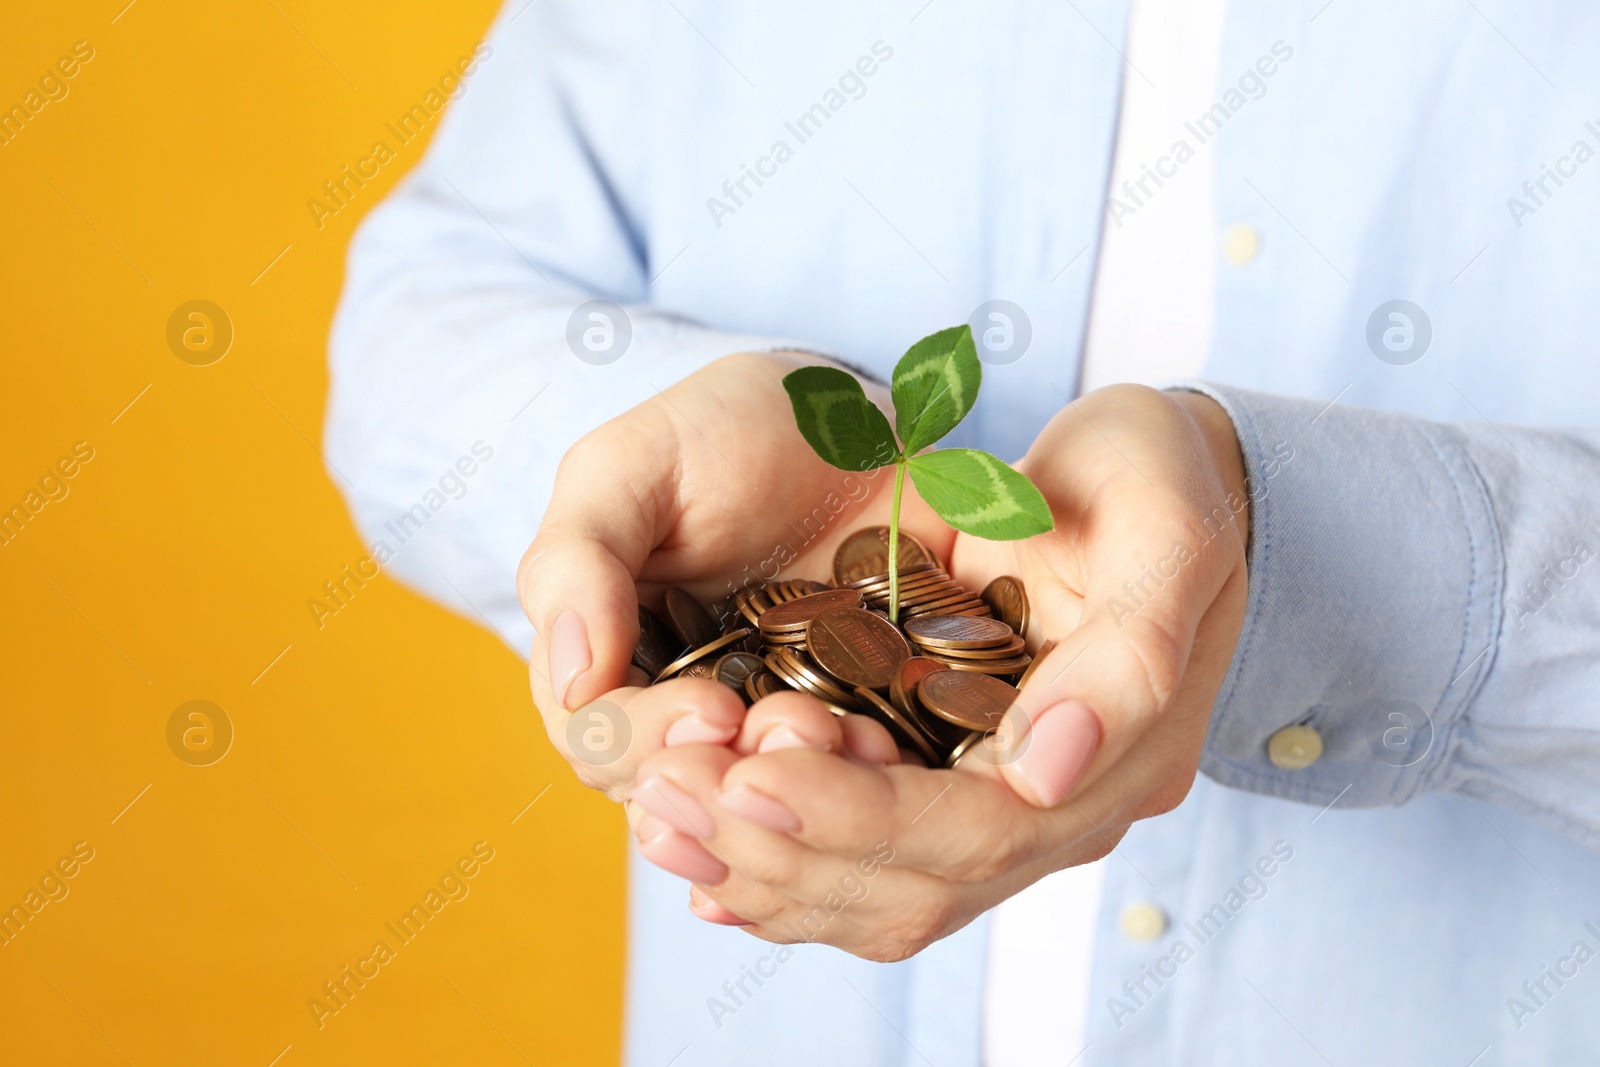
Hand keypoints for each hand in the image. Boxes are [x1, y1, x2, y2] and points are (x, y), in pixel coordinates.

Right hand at [516, 352, 952, 800]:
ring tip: (861, 736)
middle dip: (739, 780)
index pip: (599, 746)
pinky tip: (908, 748)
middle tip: (800, 725)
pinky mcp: (870, 722)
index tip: (712, 710)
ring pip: (777, 812)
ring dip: (815, 795)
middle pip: (688, 800)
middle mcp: (694, 714)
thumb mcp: (629, 467)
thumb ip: (577, 562)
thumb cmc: (721, 429)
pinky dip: (884, 781)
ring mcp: (782, 726)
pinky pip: (869, 785)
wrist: (849, 414)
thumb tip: (572, 682)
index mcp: (618, 665)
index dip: (644, 745)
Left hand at [625, 384, 1251, 957]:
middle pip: (917, 881)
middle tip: (666, 796)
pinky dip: (788, 869)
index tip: (746, 774)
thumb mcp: (1162, 524)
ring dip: (768, 869)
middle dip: (784, 845)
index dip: (858, 813)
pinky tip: (705, 860)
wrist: (1158, 477)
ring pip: (885, 892)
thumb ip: (1127, 650)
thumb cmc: (1156, 474)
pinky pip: (875, 867)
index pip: (979, 828)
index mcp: (1126, 753)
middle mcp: (1069, 808)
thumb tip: (1040, 774)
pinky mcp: (964, 786)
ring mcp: (1018, 810)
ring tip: (661, 820)